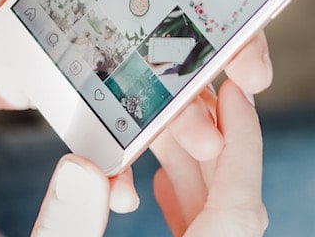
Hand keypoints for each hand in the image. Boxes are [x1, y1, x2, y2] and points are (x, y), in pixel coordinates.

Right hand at [30, 80, 266, 236]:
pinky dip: (182, 202)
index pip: (241, 204)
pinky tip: (155, 184)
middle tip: (183, 96)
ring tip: (157, 130)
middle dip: (208, 140)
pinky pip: (199, 230)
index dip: (244, 142)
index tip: (237, 92)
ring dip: (188, 169)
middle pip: (228, 197)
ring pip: (213, 213)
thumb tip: (79, 165)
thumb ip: (71, 221)